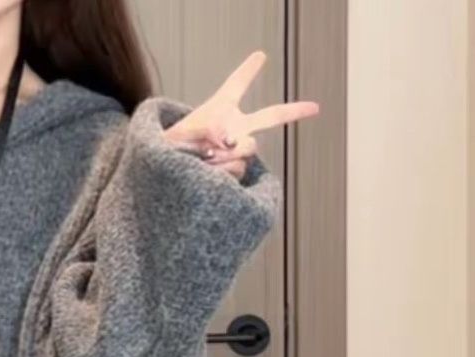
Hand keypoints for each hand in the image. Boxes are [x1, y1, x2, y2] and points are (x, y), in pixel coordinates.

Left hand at [163, 50, 318, 180]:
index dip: (248, 71)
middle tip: (314, 107)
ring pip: (249, 147)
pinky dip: (223, 171)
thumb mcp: (181, 134)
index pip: (236, 86)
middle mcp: (233, 129)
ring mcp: (235, 151)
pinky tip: (208, 173)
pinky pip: (239, 169)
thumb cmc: (165, 154)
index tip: (260, 56)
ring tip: (205, 158)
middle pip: (269, 117)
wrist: (161, 182)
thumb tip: (231, 141)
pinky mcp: (233, 173)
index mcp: (218, 110)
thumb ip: (209, 131)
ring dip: (227, 153)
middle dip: (293, 111)